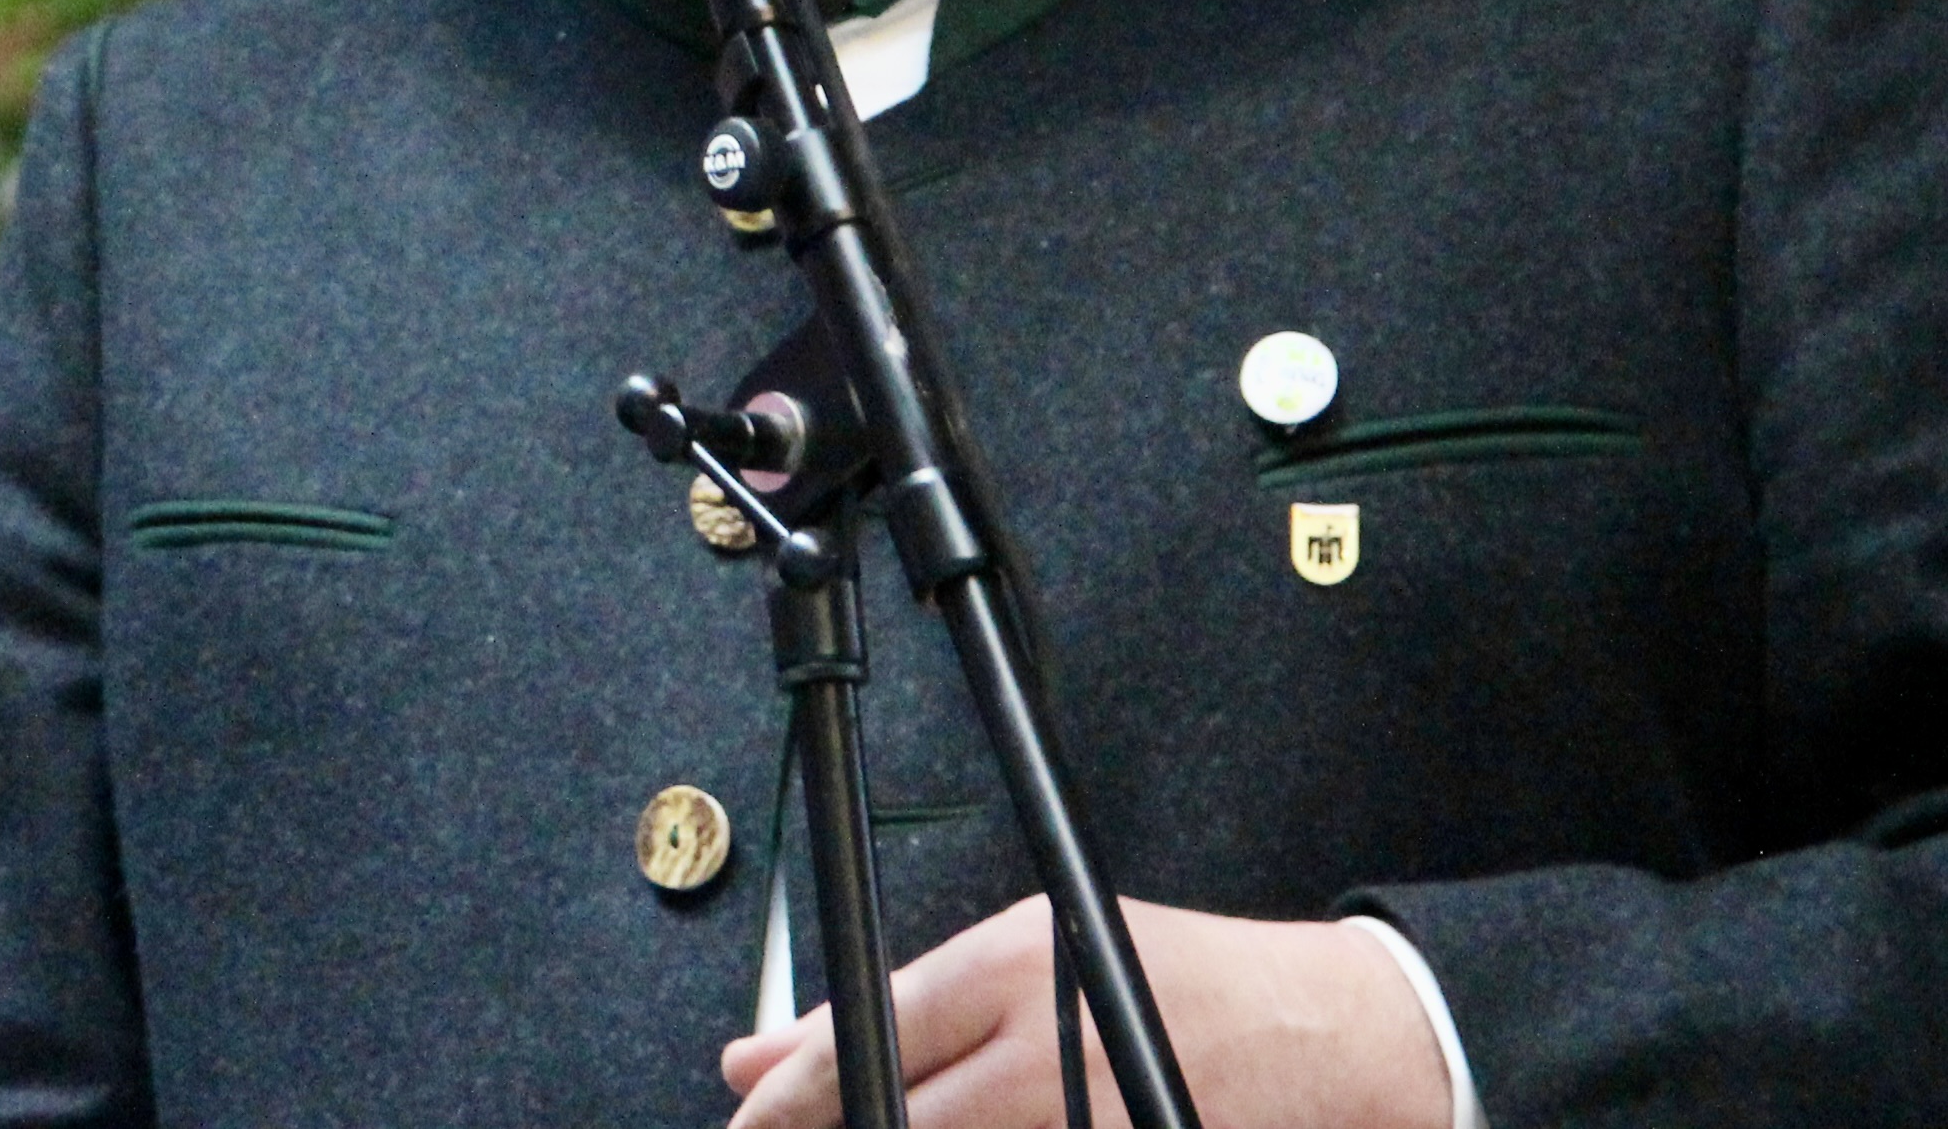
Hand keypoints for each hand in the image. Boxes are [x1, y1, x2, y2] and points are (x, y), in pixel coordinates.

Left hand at [722, 897, 1450, 1128]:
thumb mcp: (1020, 955)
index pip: (861, 1046)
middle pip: (901, 1120)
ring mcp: (1095, 1122)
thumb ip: (889, 1012)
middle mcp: (1046, 1056)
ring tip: (895, 1123)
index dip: (785, 1102)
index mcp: (1007, 970)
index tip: (745, 1120)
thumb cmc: (1163, 980)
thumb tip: (752, 1060)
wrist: (1322, 1035)